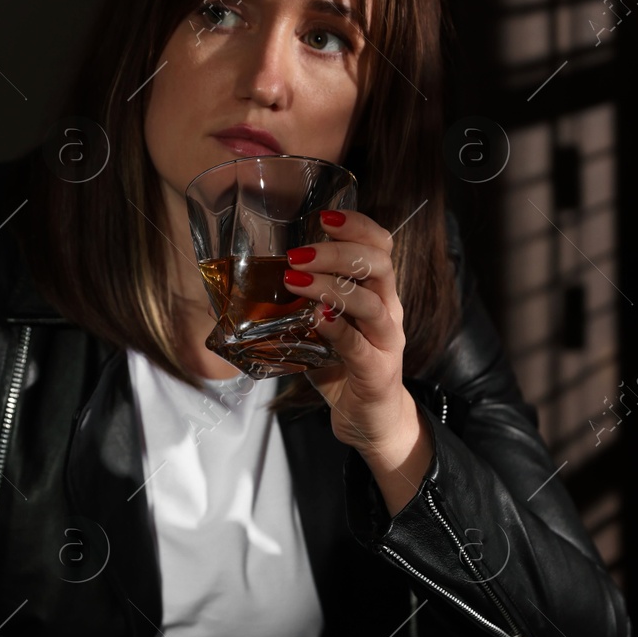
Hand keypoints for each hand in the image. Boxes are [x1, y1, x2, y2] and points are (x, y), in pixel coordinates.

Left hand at [282, 208, 410, 452]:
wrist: (370, 421)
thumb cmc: (343, 368)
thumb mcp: (321, 327)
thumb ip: (300, 303)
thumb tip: (248, 281)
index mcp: (379, 292)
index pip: (381, 245)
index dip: (358, 225)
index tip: (325, 215)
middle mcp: (389, 311)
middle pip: (379, 264)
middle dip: (338, 251)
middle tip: (298, 253)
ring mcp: (387, 342)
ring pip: (371, 302)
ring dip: (331, 286)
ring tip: (294, 282)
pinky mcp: (377, 372)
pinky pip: (360, 346)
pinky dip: (337, 329)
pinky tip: (316, 319)